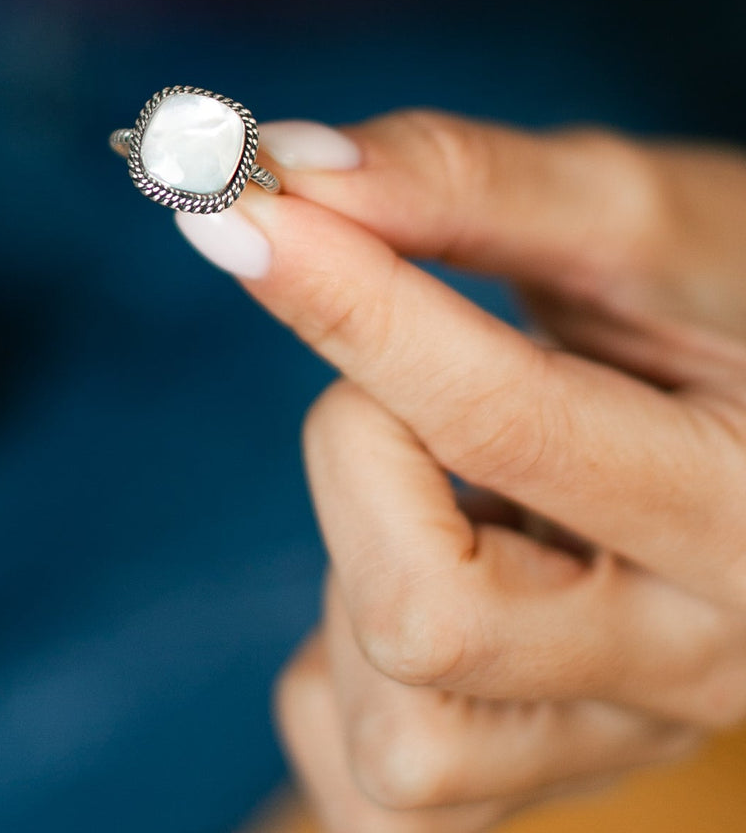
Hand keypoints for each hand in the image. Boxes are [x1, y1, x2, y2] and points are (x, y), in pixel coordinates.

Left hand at [176, 112, 745, 830]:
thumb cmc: (722, 297)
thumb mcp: (636, 219)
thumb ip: (466, 182)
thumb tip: (286, 165)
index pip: (504, 421)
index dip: (346, 302)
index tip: (237, 209)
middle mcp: (692, 656)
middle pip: (426, 617)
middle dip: (360, 452)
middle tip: (414, 383)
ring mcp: (613, 737)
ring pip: (399, 736)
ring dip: (353, 571)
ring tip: (440, 486)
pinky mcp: (538, 777)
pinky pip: (371, 794)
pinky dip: (338, 675)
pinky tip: (405, 570)